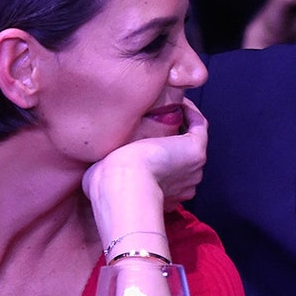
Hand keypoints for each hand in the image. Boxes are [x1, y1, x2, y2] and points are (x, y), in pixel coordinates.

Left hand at [83, 100, 207, 210]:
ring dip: (180, 121)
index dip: (157, 156)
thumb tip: (95, 163)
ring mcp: (193, 168)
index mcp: (165, 195)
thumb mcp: (104, 178)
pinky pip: (200, 125)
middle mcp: (184, 184)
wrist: (123, 184)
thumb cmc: (108, 188)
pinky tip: (176, 99)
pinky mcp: (195, 150)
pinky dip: (190, 111)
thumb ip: (108, 171)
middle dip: (169, 137)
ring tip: (165, 104)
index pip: (167, 174)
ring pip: (190, 140)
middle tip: (154, 116)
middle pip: (181, 157)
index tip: (144, 137)